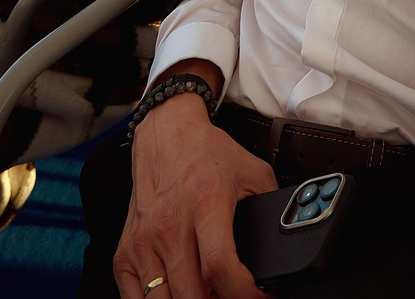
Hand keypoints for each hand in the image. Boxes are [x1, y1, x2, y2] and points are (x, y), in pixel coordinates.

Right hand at [114, 91, 275, 298]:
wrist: (167, 133)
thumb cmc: (207, 152)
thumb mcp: (254, 172)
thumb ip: (273, 205)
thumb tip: (288, 235)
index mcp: (206, 203)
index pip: (219, 266)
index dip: (242, 293)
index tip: (257, 296)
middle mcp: (170, 224)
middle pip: (191, 294)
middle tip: (233, 297)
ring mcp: (144, 240)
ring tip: (207, 296)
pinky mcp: (126, 249)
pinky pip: (133, 296)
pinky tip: (175, 294)